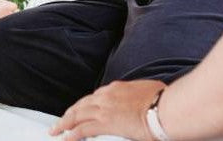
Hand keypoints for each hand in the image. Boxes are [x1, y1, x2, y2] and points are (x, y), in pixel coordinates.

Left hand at [50, 79, 165, 140]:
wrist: (166, 108)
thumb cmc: (164, 102)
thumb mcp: (150, 92)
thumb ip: (141, 97)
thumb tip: (148, 102)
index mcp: (116, 88)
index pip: (95, 97)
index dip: (85, 106)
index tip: (80, 112)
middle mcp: (106, 95)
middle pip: (81, 104)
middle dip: (70, 113)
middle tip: (60, 122)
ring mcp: (104, 108)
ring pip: (77, 115)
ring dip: (64, 123)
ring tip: (56, 131)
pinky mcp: (105, 123)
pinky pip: (82, 129)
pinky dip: (72, 134)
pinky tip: (65, 138)